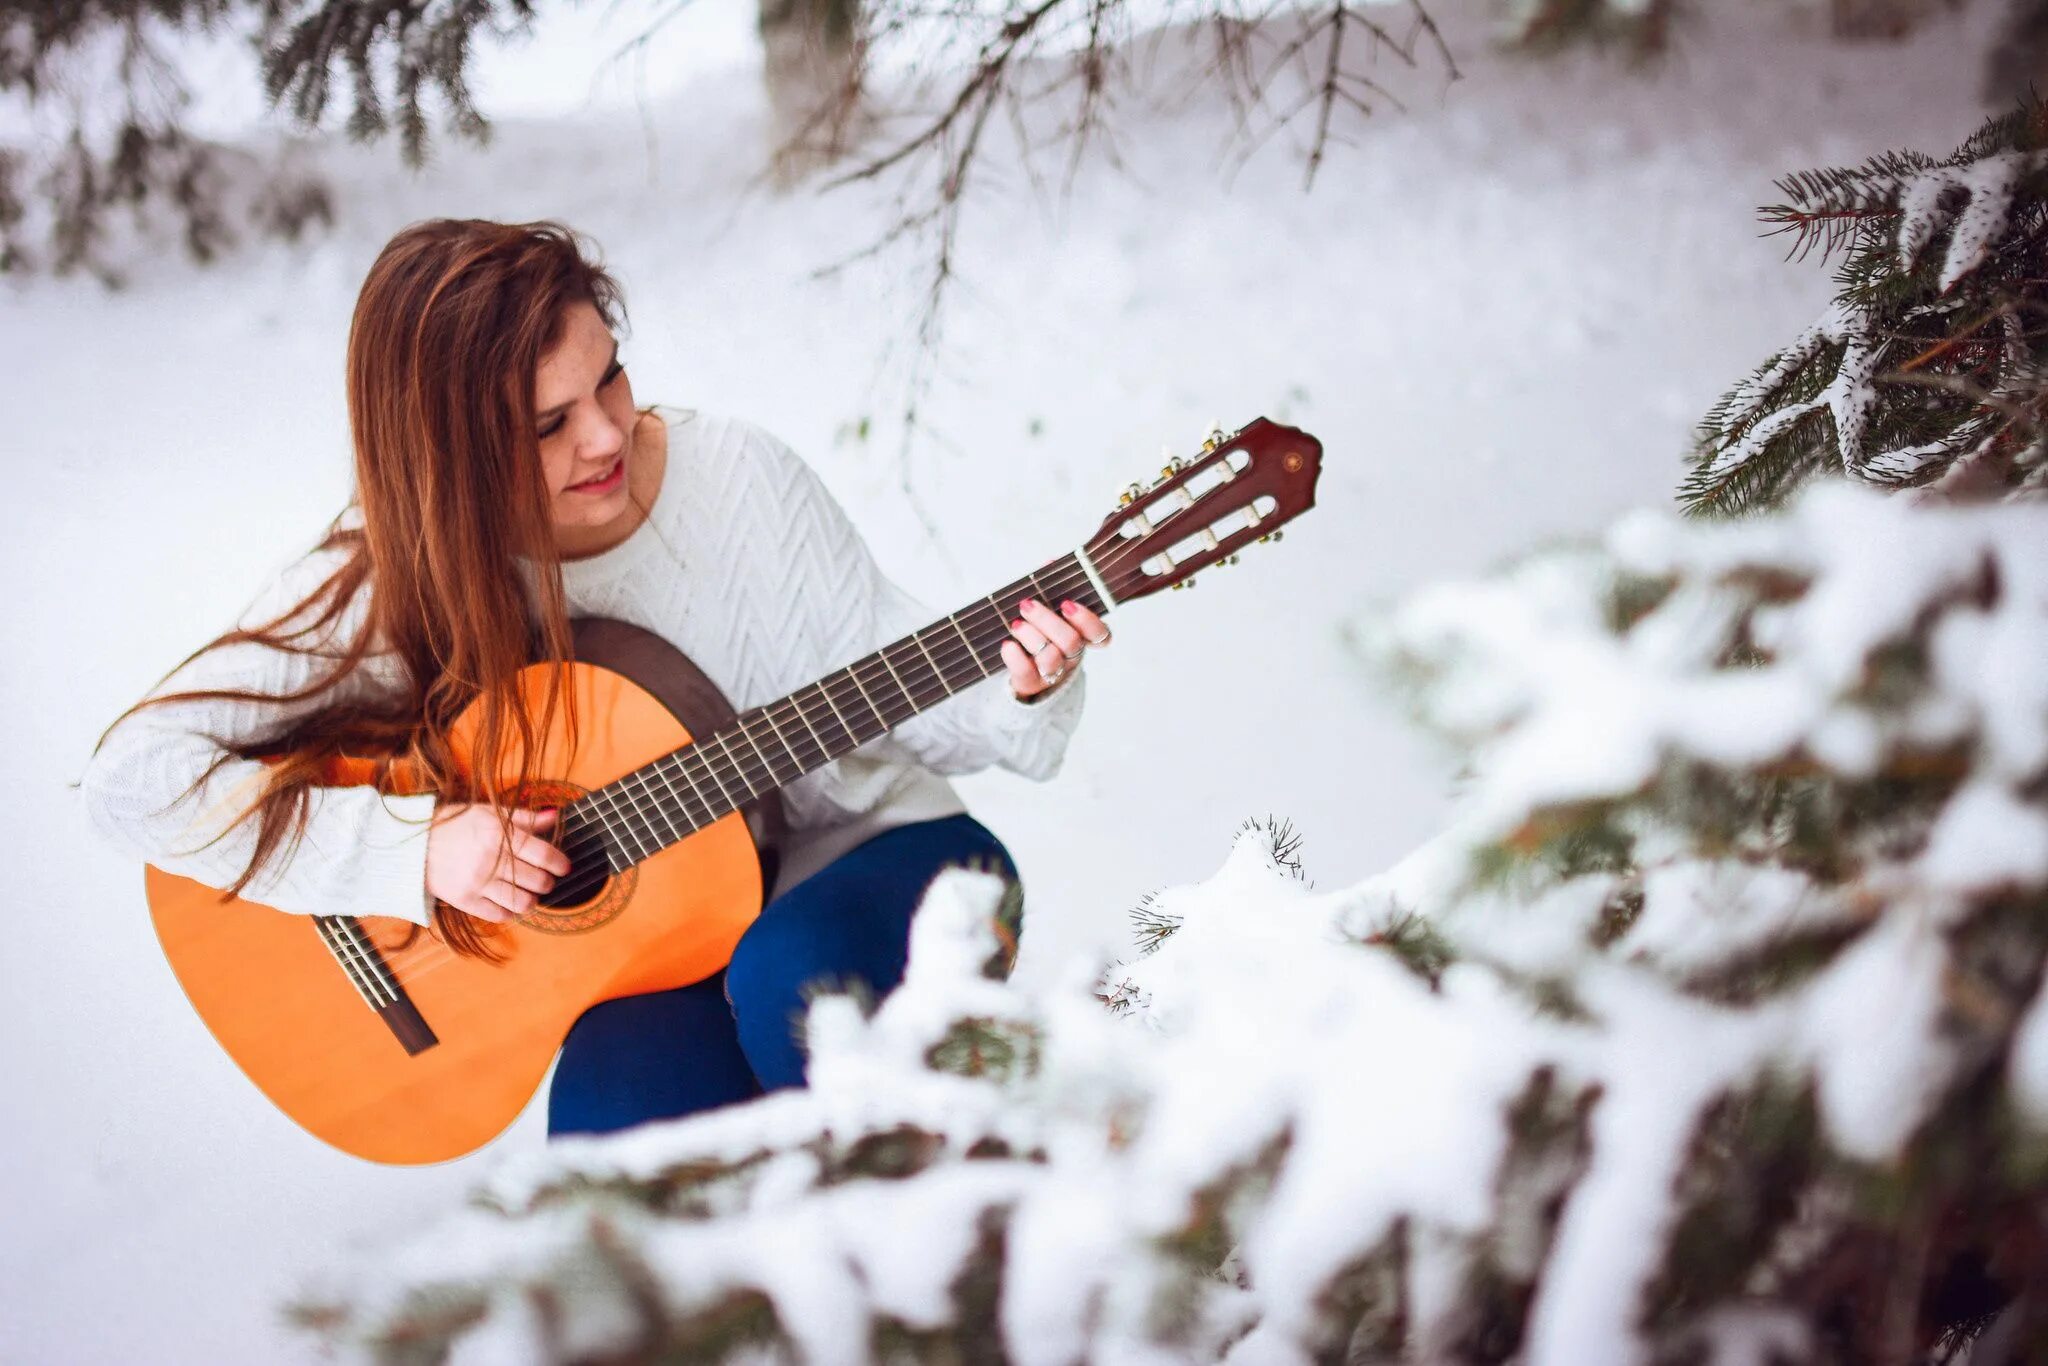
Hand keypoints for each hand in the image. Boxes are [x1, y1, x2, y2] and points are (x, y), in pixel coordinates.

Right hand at [424, 804, 570, 923]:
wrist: (414, 847)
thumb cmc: (455, 826)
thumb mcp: (488, 813)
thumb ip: (524, 818)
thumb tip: (556, 816)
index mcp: (499, 834)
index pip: (543, 854)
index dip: (559, 863)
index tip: (564, 866)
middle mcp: (491, 860)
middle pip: (537, 881)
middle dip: (547, 882)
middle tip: (545, 880)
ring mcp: (478, 883)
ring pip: (522, 902)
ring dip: (532, 900)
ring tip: (530, 893)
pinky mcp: (465, 901)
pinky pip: (500, 915)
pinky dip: (511, 911)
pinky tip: (509, 902)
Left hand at [1000, 597, 1111, 701]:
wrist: (1022, 671)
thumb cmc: (1039, 633)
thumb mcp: (1050, 614)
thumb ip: (1052, 594)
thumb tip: (1046, 570)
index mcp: (1082, 638)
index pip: (1101, 634)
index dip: (1087, 621)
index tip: (1066, 605)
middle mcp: (1071, 657)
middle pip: (1071, 642)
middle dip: (1047, 620)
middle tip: (1027, 605)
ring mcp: (1053, 672)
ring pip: (1051, 659)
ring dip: (1031, 637)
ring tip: (1016, 624)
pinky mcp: (1032, 683)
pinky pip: (1027, 673)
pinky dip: (1015, 658)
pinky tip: (1008, 645)